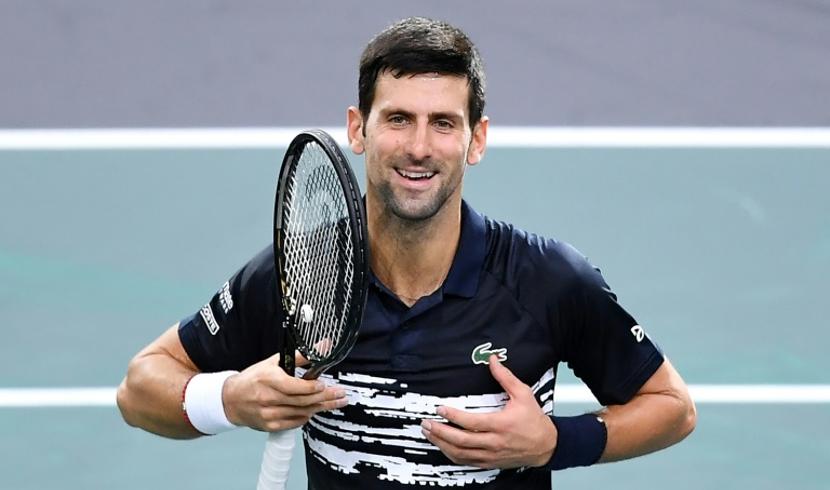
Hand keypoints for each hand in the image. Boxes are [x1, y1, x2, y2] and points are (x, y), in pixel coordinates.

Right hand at [221, 351, 346, 431]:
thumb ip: (300, 356)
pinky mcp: (270, 425)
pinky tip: (314, 410)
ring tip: (335, 403)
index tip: (325, 385)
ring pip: (301, 412)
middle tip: (341, 395)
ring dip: (320, 408)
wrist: (231, 399)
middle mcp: (268, 398)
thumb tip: (323, 346)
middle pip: (303, 401)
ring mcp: (269, 414)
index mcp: (269, 380)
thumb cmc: (253, 379)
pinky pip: (294, 422)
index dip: (313, 388)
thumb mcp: (274, 362)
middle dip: (325, 398)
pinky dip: (306, 416)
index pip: (295, 387)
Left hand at [421, 355, 556, 468]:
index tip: (439, 409)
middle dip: (441, 432)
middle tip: (426, 423)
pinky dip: (452, 455)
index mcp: (501, 425)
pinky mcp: (490, 462)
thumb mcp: (523, 394)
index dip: (453, 416)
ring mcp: (491, 455)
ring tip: (429, 433)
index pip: (471, 422)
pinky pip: (466, 461)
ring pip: (461, 453)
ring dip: (442, 444)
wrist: (547, 445)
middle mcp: (494, 442)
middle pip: (461, 441)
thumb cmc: (534, 420)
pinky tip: (443, 446)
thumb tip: (493, 360)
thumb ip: (506, 377)